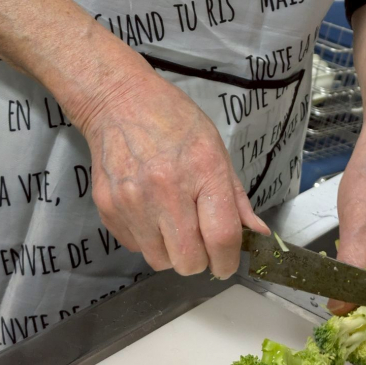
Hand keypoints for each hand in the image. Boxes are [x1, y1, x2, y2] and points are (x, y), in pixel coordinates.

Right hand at [77, 67, 268, 279]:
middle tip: (198, 240)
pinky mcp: (108, 208)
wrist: (118, 101)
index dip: (228, 261)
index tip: (226, 263)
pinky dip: (145, 238)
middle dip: (199, 260)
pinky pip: (134, 247)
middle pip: (189, 261)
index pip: (221, 237)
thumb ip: (235, 196)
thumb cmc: (173, 119)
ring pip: (159, 261)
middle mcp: (166, 189)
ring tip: (170, 222)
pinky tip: (147, 211)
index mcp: (202, 170)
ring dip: (170, 251)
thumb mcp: (214, 147)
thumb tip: (258, 232)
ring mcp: (132, 201)